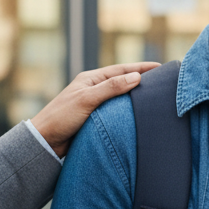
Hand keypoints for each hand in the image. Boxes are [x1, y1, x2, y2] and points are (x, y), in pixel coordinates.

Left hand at [30, 62, 160, 156]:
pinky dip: (129, 111)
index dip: (141, 68)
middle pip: (123, 81)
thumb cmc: (62, 117)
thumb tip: (137, 77)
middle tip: (163, 81)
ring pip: (121, 97)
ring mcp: (95, 104)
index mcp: (91, 79)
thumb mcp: (87, 99)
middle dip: (142, 80)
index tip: (160, 67)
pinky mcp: (96, 119)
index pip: (121, 70)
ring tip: (155, 97)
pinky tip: (139, 114)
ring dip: (136, 96)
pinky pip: (117, 111)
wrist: (46, 142)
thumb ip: (112, 87)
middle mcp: (94, 89)